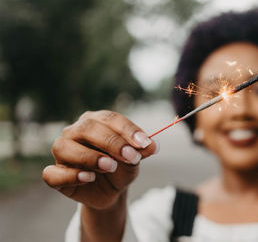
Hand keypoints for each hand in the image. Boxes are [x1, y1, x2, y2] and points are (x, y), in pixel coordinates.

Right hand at [42, 110, 157, 209]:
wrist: (112, 190)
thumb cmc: (122, 167)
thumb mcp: (134, 160)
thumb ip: (140, 151)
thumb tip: (152, 146)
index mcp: (95, 121)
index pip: (109, 118)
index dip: (127, 130)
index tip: (144, 143)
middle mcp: (75, 131)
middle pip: (87, 128)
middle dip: (112, 142)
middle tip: (131, 157)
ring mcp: (62, 151)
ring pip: (64, 147)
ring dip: (89, 157)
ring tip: (110, 166)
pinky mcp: (55, 174)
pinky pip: (52, 173)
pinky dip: (70, 175)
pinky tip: (88, 177)